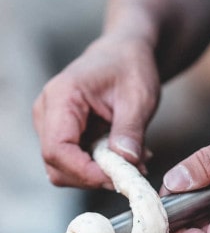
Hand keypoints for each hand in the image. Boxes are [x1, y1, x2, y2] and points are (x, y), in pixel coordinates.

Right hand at [33, 35, 159, 187]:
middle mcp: (48, 112)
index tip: (117, 178)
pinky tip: (125, 155)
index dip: (85, 172)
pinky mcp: (65, 133)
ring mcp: (53, 124)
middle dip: (94, 177)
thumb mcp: (139, 97)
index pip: (57, 149)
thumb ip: (130, 130)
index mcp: (62, 97)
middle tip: (131, 172)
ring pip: (66, 168)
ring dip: (100, 173)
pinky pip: (76, 161)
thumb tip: (127, 163)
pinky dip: (101, 167)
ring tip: (133, 160)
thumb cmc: (130, 67)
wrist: (124, 54)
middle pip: (57, 164)